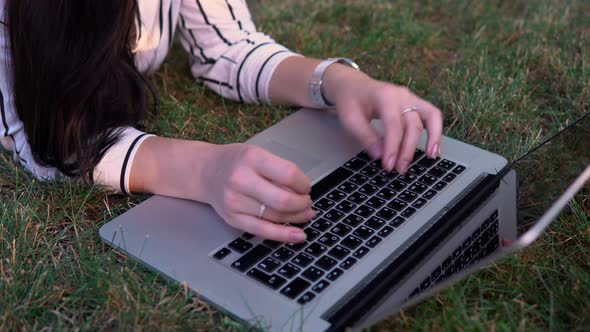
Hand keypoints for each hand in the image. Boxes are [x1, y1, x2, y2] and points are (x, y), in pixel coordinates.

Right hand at [203, 144, 312, 241]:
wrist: (205, 171)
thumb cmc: (235, 162)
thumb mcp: (258, 154)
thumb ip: (279, 170)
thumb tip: (304, 192)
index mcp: (251, 158)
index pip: (288, 174)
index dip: (303, 184)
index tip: (306, 187)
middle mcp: (241, 180)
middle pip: (282, 200)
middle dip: (303, 204)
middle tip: (308, 202)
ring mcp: (235, 201)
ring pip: (275, 216)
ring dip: (296, 217)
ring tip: (305, 213)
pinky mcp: (233, 218)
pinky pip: (263, 231)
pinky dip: (283, 235)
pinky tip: (297, 235)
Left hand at [323, 66, 442, 173]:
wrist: (353, 86)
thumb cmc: (351, 101)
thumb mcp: (350, 119)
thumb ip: (365, 136)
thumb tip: (380, 155)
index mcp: (384, 96)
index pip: (394, 125)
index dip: (392, 147)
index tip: (388, 165)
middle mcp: (402, 95)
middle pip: (412, 124)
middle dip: (407, 150)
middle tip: (399, 169)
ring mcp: (411, 98)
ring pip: (429, 117)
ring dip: (431, 139)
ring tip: (429, 157)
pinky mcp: (415, 104)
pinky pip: (432, 116)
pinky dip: (436, 131)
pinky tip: (433, 148)